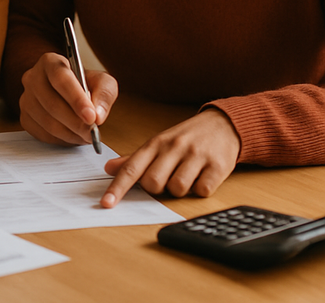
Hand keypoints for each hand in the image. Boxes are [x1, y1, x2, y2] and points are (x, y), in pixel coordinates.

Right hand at [18, 51, 117, 146]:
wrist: (69, 93)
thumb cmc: (85, 84)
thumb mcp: (102, 81)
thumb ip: (104, 94)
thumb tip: (97, 116)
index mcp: (50, 62)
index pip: (60, 78)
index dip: (76, 99)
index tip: (91, 117)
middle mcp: (33, 77)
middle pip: (52, 103)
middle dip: (76, 122)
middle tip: (93, 132)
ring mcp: (26, 98)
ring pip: (47, 122)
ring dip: (70, 133)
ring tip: (86, 135)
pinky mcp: (25, 118)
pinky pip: (42, 134)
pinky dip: (61, 140)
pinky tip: (73, 135)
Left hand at [101, 109, 240, 207]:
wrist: (221, 125)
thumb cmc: (185, 138)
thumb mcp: (158, 144)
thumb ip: (134, 159)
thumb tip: (108, 168)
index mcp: (155, 144)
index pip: (131, 168)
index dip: (118, 187)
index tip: (106, 203)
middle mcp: (173, 148)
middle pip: (153, 182)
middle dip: (157, 189)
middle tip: (167, 178)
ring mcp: (195, 156)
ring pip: (178, 189)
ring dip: (180, 191)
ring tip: (186, 176)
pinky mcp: (217, 166)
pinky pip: (202, 191)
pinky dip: (200, 190)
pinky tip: (202, 177)